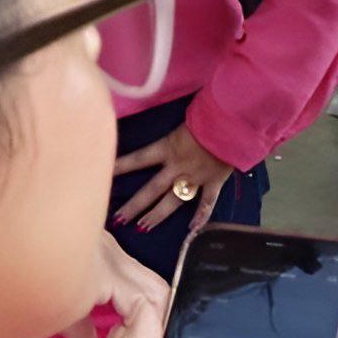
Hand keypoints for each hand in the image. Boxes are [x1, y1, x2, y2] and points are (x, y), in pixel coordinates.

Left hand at [113, 114, 231, 237]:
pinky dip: (201, 217)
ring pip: (172, 202)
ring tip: (142, 228)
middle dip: (133, 206)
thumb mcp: (184, 115)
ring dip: (157, 216)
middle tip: (117, 220)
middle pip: (151, 190)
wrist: (234, 123)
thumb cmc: (210, 112)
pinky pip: (206, 203)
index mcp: (168, 148)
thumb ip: (171, 123)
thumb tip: (161, 107)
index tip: (102, 176)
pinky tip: (193, 230)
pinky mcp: (214, 183)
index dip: (119, 167)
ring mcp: (196, 178)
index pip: (137, 159)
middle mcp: (178, 167)